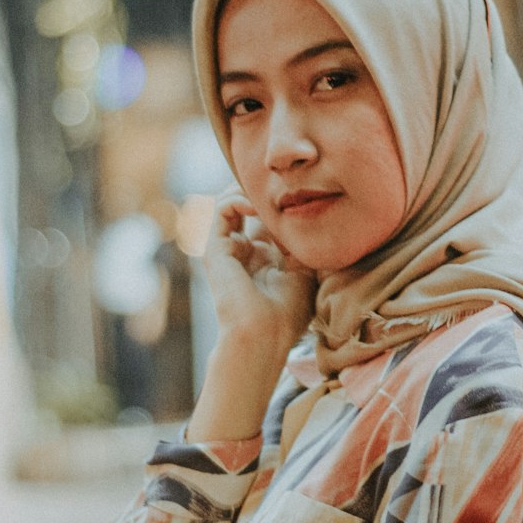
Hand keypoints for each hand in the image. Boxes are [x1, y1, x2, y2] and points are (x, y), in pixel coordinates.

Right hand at [204, 188, 315, 354]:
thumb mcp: (304, 272)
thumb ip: (300, 242)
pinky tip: (259, 207)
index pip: (268, 218)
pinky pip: (222, 208)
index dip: (284, 204)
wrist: (263, 335)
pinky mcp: (216, 247)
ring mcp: (229, 248)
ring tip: (272, 196)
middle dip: (267, 192)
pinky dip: (239, 198)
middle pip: (250, 205)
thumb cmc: (287, 315)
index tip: (305, 198)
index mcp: (264, 258)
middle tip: (289, 187)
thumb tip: (307, 212)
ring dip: (253, 192)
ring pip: (233, 201)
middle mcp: (244, 250)